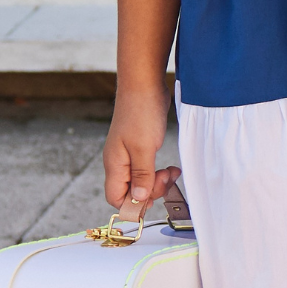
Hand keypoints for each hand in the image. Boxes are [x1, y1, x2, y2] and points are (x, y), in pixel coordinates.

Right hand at [103, 84, 179, 219]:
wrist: (144, 83)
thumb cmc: (140, 111)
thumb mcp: (143, 147)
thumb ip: (141, 175)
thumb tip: (138, 198)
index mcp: (115, 164)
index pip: (116, 198)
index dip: (133, 204)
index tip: (153, 196)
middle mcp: (119, 161)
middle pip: (130, 192)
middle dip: (151, 191)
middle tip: (166, 178)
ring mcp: (128, 153)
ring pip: (141, 180)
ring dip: (158, 181)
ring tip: (172, 171)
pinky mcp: (140, 145)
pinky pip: (147, 168)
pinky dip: (159, 171)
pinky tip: (169, 167)